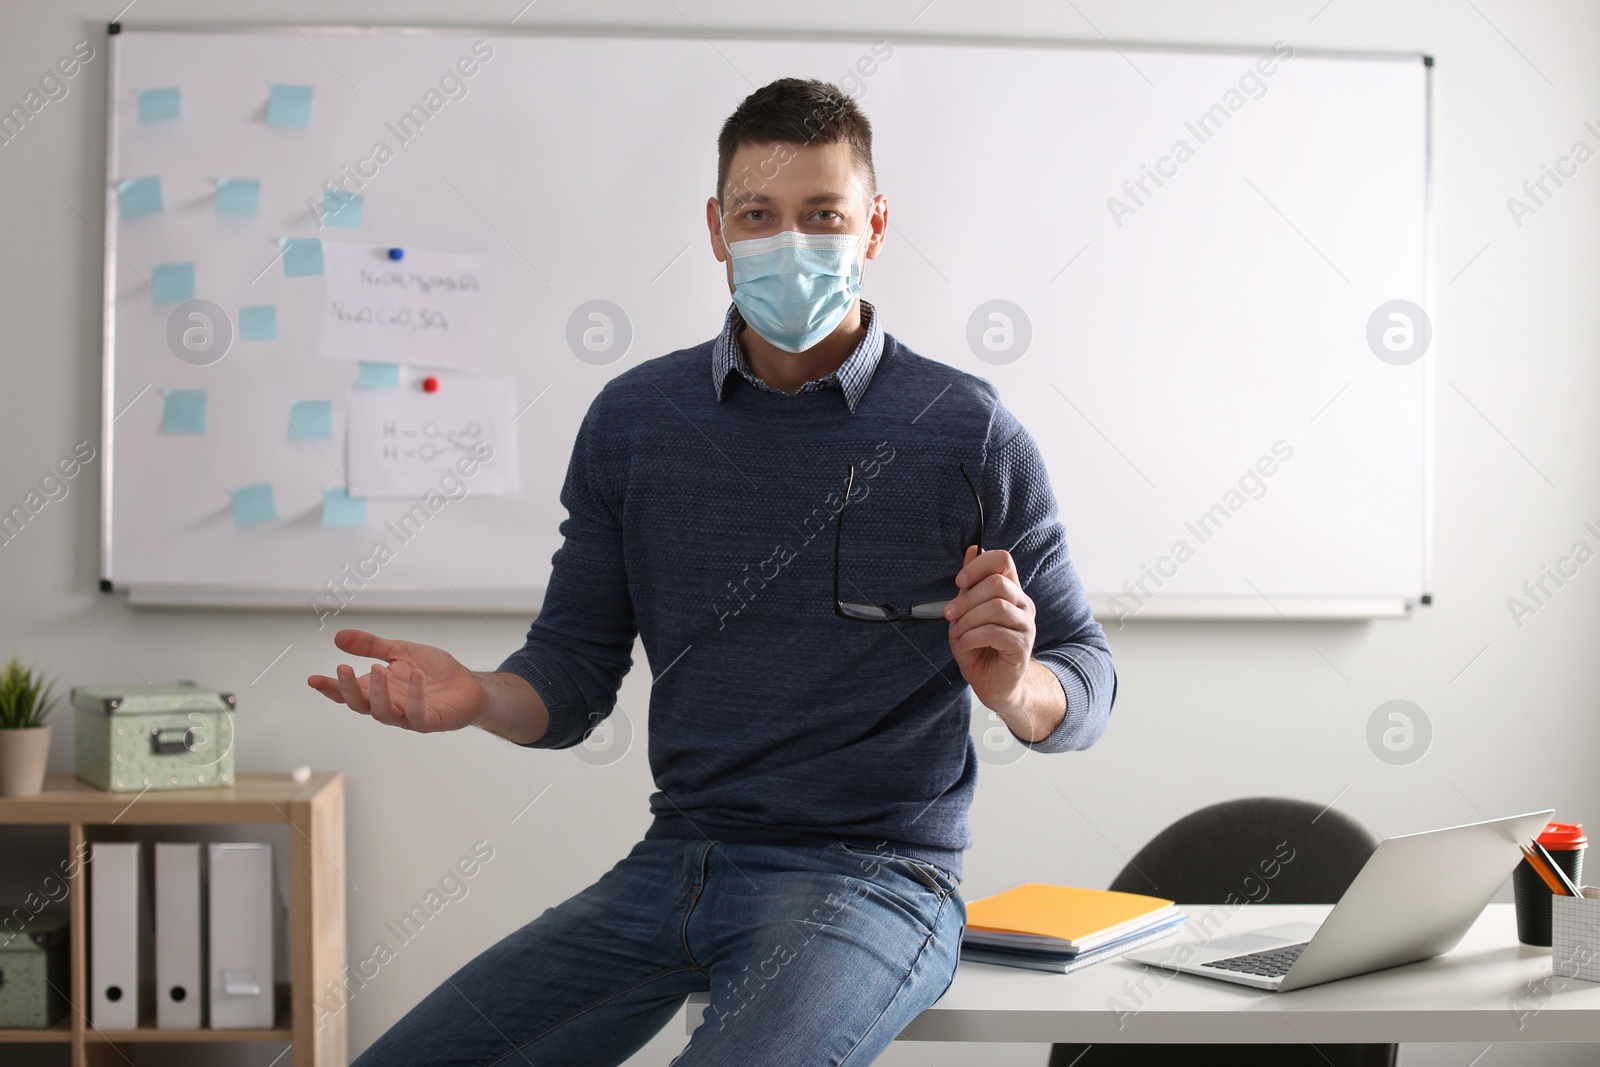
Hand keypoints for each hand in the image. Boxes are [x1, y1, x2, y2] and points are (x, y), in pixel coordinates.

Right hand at [307, 629, 486, 732]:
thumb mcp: (400, 652)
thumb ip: (371, 646)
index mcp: (378, 690)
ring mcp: (408, 716)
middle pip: (360, 705)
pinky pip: (418, 713)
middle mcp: (389, 706)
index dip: (330, 688)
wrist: (469, 686)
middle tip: (343, 668)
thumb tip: (337, 637)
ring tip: (378, 669)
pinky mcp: (430, 721)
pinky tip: (415, 675)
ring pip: (384, 713)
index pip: (348, 693)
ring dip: (379, 692)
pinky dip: (415, 695)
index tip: (312, 679)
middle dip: (349, 689)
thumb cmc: (434, 672)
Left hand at [944, 545, 1035, 712]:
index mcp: (1010, 591)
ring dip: (968, 620)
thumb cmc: (979, 648)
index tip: (959, 582)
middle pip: (998, 583)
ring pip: (996, 606)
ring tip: (958, 633)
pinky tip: (965, 644)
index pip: (1003, 560)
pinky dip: (973, 636)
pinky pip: (996, 632)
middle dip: (967, 598)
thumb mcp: (966, 612)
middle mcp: (1022, 604)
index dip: (978, 566)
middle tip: (949, 614)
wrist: (992, 684)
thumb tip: (973, 549)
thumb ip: (970, 584)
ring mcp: (1025, 625)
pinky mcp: (1022, 646)